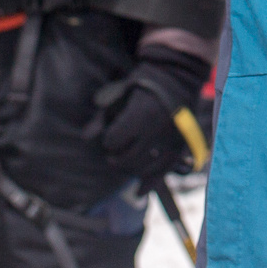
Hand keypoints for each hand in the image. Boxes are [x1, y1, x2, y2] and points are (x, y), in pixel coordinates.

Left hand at [84, 47, 210, 180]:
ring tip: (126, 162)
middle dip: (117, 157)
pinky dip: (151, 183)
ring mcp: (170, 140)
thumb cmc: (145, 83)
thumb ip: (104, 116)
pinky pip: (165, 171)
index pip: (113, 140)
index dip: (109, 139)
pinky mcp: (181, 146)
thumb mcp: (121, 93)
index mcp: (140, 115)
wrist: (178, 75)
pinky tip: (139, 192)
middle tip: (113, 154)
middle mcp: (156, 130)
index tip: (110, 136)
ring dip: (131, 169)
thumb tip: (85, 138)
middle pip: (128, 158)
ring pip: (145, 168)